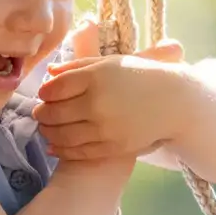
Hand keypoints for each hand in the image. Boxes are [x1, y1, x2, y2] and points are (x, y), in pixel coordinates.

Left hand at [34, 39, 190, 161]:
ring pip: (61, 134)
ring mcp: (104, 127)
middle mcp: (97, 102)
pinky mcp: (112, 147)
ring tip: (46, 128)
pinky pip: (78, 151)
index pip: (54, 88)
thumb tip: (50, 73)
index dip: (44, 92)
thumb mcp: (112, 63)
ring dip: (48, 132)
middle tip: (40, 113)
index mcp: (96, 77)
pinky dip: (61, 149)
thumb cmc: (142, 77)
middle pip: (53, 112)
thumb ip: (79, 65)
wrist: (175, 103)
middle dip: (42, 113)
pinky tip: (55, 145)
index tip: (44, 94)